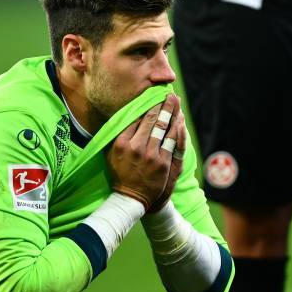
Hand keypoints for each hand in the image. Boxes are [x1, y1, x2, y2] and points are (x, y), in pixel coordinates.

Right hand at [107, 93, 185, 212]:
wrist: (131, 198)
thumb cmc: (120, 174)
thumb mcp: (111, 155)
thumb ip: (117, 137)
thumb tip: (124, 117)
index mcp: (121, 143)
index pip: (136, 118)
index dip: (146, 105)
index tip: (153, 95)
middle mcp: (136, 147)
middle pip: (151, 120)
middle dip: (161, 104)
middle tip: (168, 94)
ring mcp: (151, 155)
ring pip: (163, 128)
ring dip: (171, 112)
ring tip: (175, 101)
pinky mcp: (163, 163)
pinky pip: (172, 142)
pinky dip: (177, 129)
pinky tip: (180, 119)